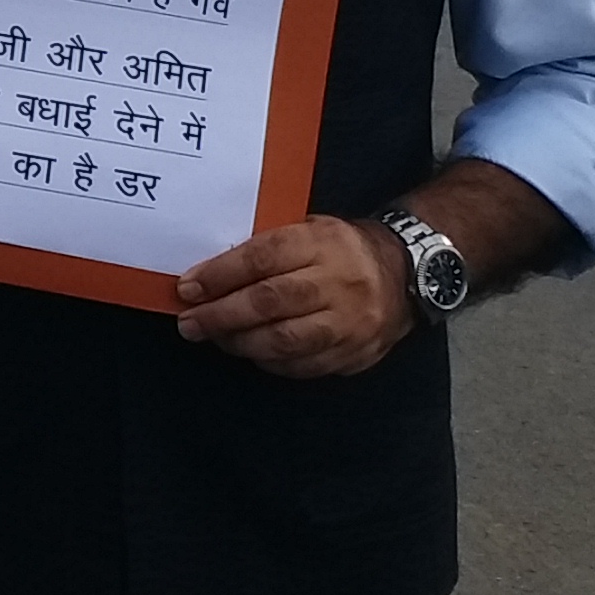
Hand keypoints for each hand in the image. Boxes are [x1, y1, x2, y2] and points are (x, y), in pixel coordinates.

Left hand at [171, 214, 416, 378]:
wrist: (407, 274)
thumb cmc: (341, 248)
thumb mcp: (309, 229)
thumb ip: (267, 247)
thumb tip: (209, 274)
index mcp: (321, 243)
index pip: (262, 258)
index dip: (220, 275)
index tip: (187, 288)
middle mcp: (338, 282)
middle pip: (270, 302)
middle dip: (221, 315)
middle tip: (190, 324)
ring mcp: (350, 322)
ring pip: (285, 340)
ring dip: (240, 343)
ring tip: (214, 339)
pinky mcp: (356, 353)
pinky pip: (303, 365)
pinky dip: (270, 362)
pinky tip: (250, 352)